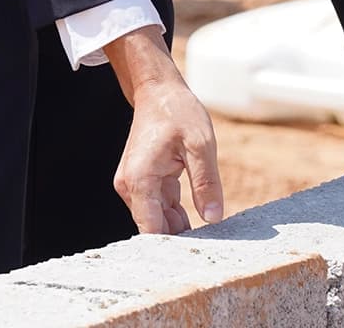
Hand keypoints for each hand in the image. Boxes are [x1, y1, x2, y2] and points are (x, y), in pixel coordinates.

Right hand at [105, 25, 223, 233]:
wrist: (159, 91)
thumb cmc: (178, 112)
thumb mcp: (200, 145)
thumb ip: (206, 183)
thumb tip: (213, 218)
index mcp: (140, 180)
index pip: (150, 229)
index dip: (172, 246)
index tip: (197, 252)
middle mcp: (130, 186)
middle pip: (153, 228)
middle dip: (179, 238)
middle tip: (212, 242)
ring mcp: (135, 185)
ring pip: (157, 220)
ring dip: (180, 226)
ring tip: (209, 229)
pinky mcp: (144, 183)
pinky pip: (160, 208)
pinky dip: (178, 214)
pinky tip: (200, 214)